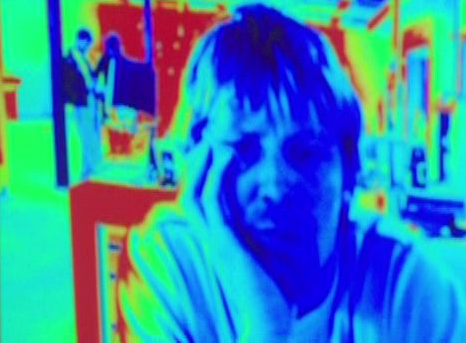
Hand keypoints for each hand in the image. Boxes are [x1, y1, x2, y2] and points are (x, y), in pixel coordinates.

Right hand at [180, 141, 296, 333]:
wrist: (265, 323)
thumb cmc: (269, 299)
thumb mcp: (264, 266)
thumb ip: (261, 250)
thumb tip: (274, 237)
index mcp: (219, 247)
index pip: (200, 210)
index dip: (202, 183)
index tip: (213, 159)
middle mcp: (211, 243)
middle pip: (191, 198)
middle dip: (196, 169)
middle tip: (206, 143)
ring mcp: (215, 243)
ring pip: (197, 196)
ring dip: (204, 166)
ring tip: (215, 143)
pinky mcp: (225, 242)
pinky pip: (214, 202)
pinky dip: (217, 176)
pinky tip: (227, 158)